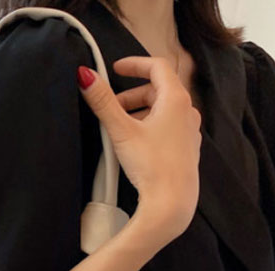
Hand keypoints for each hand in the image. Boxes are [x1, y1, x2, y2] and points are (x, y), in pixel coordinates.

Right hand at [77, 57, 201, 244]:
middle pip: (159, 90)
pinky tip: (137, 143)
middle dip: (133, 94)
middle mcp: (187, 111)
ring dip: (141, 110)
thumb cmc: (150, 165)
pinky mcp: (186, 148)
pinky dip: (151, 125)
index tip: (116, 69)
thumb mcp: (121, 131)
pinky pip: (168, 126)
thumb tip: (85, 75)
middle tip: (112, 105)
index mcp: (175, 99)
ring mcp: (189, 130)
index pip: (157, 67)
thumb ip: (102, 102)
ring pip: (163, 109)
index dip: (135, 64)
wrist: (171, 201)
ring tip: (121, 126)